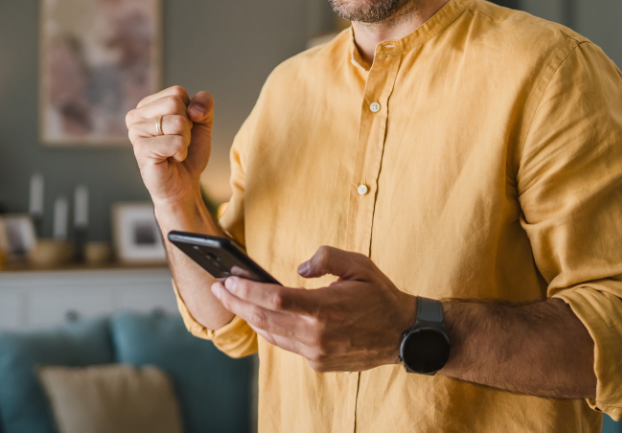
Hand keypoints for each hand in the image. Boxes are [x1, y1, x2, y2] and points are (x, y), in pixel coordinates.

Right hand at [125, 86, 213, 206]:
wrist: (183, 184)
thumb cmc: (189, 152)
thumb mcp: (203, 122)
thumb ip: (204, 104)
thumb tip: (194, 111)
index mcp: (147, 105)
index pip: (177, 92)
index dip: (190, 111)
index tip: (183, 128)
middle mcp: (135, 116)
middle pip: (175, 102)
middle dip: (187, 124)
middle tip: (179, 141)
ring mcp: (135, 133)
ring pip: (177, 122)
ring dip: (185, 140)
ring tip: (174, 151)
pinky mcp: (141, 150)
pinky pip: (176, 142)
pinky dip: (181, 152)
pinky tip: (170, 160)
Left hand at [211, 246, 416, 372]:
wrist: (402, 335)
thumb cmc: (380, 294)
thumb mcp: (358, 264)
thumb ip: (326, 258)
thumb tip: (299, 268)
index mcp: (326, 309)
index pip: (275, 300)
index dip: (247, 291)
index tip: (227, 281)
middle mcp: (317, 335)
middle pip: (265, 320)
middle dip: (237, 303)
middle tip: (218, 288)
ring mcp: (317, 353)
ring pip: (272, 335)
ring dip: (250, 317)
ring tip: (234, 299)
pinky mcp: (318, 363)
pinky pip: (287, 344)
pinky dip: (271, 329)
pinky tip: (262, 316)